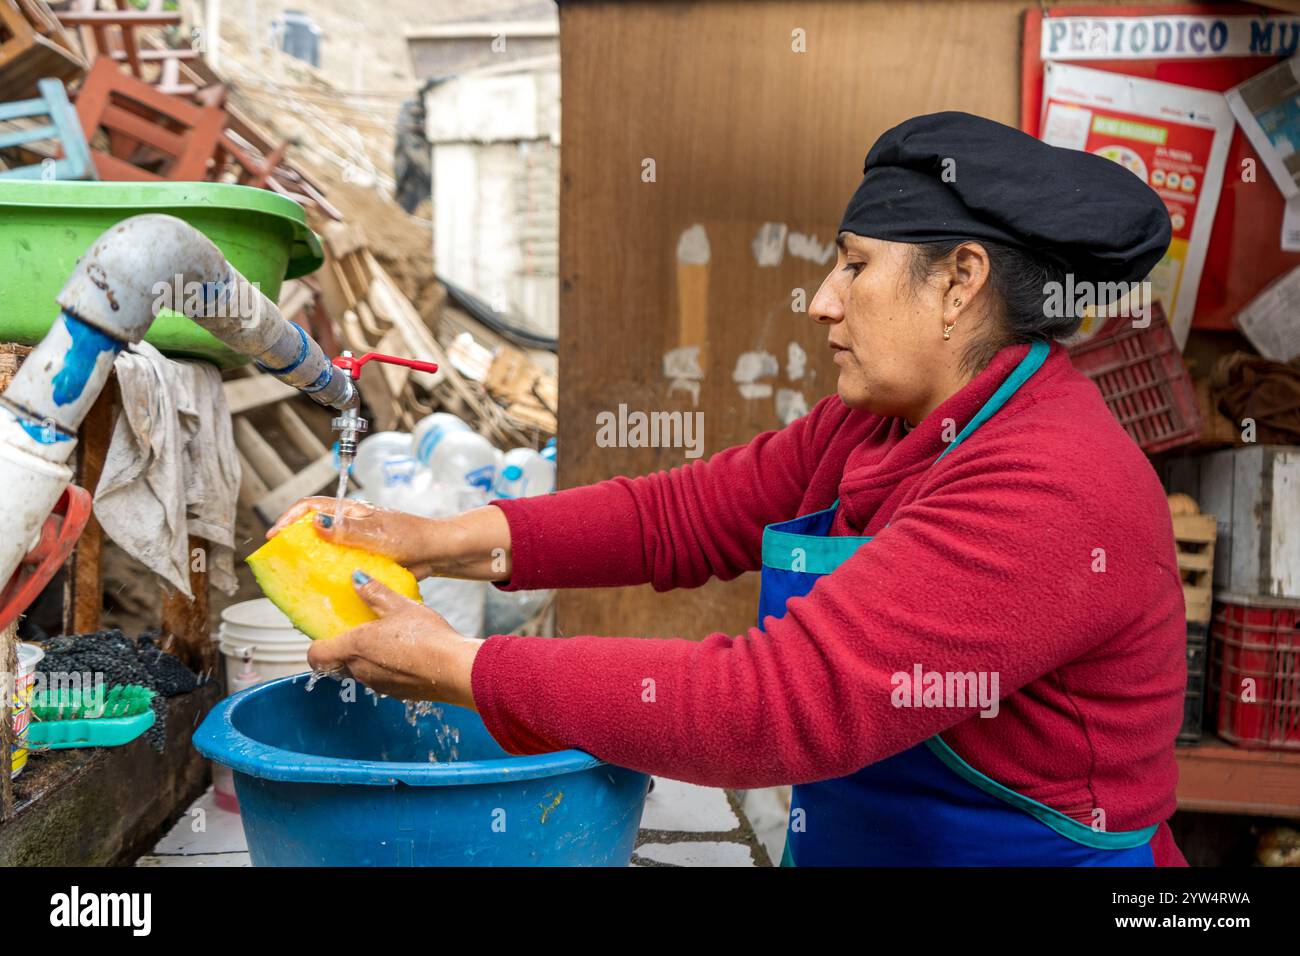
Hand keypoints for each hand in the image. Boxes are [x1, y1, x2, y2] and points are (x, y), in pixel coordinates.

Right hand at [267, 497, 512, 580]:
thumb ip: (350, 530)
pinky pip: (340, 572)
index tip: (275, 536)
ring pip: (325, 553)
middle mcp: (351, 527)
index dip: (289, 518)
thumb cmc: (414, 537)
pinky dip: (328, 582)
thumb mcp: (380, 534)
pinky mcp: (365, 564)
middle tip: (279, 564)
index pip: (311, 507)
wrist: (440, 554)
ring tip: (295, 584)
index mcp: (352, 512)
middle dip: (293, 544)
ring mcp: (357, 546)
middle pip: (313, 531)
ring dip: (309, 566)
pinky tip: (322, 597)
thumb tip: (317, 523)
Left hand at [307, 571, 481, 708]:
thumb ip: (375, 592)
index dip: (316, 646)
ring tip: (386, 641)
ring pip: (360, 673)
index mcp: (354, 648)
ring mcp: (379, 685)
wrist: (456, 670)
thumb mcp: (400, 606)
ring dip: (366, 660)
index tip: (323, 634)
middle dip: (343, 651)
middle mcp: (361, 671)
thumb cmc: (427, 638)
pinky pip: (382, 681)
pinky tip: (406, 655)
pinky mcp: (398, 694)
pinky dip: (387, 669)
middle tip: (357, 632)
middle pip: (337, 665)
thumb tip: (357, 578)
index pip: (316, 656)